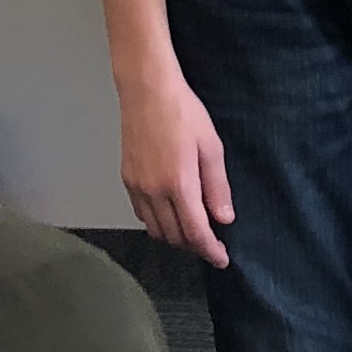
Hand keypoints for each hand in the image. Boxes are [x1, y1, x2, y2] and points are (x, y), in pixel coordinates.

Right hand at [121, 64, 235, 269]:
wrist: (147, 92)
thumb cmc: (184, 114)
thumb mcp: (211, 148)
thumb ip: (217, 187)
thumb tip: (224, 219)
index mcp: (178, 185)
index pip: (195, 232)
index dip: (210, 251)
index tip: (222, 259)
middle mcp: (154, 192)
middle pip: (174, 237)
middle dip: (194, 246)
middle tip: (212, 244)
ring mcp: (137, 187)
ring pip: (155, 229)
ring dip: (175, 237)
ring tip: (194, 230)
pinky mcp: (127, 180)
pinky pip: (142, 215)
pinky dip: (158, 223)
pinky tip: (171, 213)